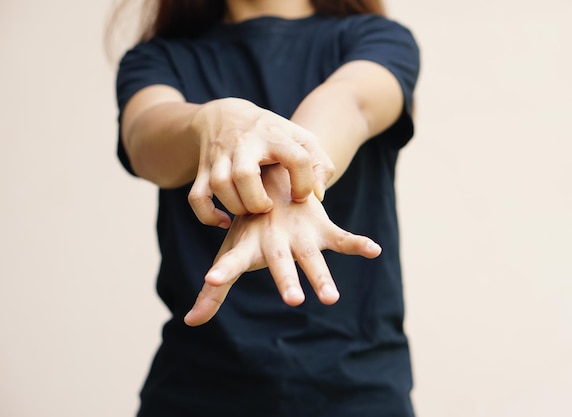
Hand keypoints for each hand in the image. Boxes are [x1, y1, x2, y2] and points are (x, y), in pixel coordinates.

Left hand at [183, 166, 380, 325]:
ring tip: (331, 298)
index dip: (223, 271)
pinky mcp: (321, 229)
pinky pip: (342, 238)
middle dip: (287, 280)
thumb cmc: (248, 229)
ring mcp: (299, 234)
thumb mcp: (231, 255)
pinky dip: (358, 244)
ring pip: (312, 257)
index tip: (212, 279)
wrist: (273, 181)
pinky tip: (374, 250)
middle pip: (281, 264)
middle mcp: (274, 241)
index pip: (233, 261)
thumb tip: (189, 323)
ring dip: (321, 275)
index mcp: (249, 247)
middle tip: (293, 301)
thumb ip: (212, 293)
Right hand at [187, 98, 333, 227]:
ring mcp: (220, 157)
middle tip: (268, 206)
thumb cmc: (273, 135)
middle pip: (245, 174)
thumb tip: (318, 196)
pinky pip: (197, 197)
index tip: (301, 195)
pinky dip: (207, 215)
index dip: (303, 182)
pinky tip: (225, 222)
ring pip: (220, 185)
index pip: (296, 157)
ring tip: (251, 210)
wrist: (227, 115)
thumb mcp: (302, 140)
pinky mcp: (203, 170)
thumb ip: (320, 166)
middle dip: (258, 200)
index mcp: (275, 136)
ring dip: (236, 207)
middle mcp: (245, 144)